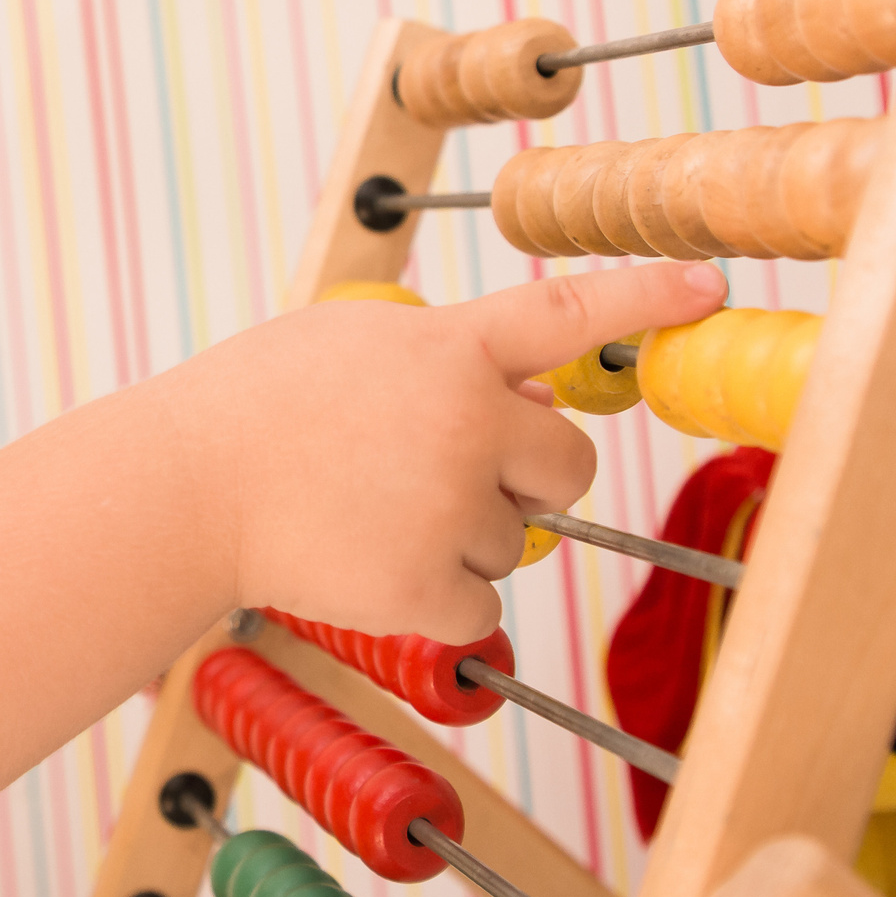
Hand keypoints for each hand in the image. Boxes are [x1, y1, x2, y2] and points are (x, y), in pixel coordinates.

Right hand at [164, 260, 727, 644]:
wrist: (185, 489)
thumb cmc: (253, 409)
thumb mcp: (348, 343)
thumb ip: (440, 357)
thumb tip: (518, 394)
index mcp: (448, 350)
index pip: (567, 314)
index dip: (645, 297)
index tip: (711, 285)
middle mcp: (467, 422)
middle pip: (568, 467)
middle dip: (526, 480)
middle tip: (444, 479)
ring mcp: (452, 506)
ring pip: (514, 544)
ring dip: (459, 541)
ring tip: (367, 516)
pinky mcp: (428, 586)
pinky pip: (479, 611)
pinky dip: (435, 603)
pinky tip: (369, 566)